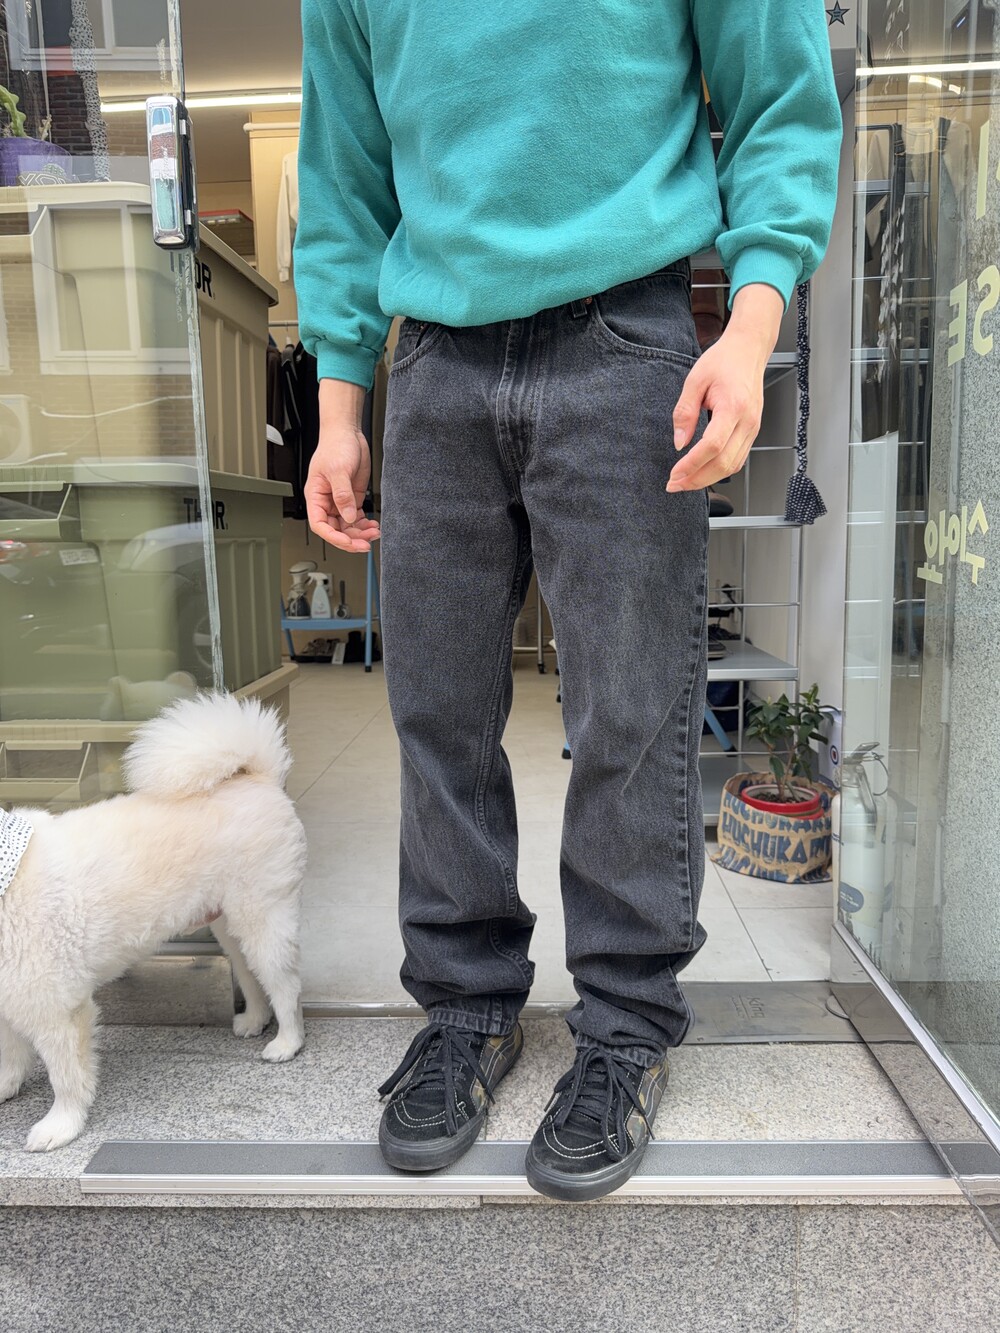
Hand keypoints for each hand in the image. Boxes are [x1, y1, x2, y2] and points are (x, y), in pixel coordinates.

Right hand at [305, 379, 381, 552]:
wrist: (348, 433)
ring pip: (348, 526)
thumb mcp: (338, 470)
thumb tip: (348, 517)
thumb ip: (342, 495)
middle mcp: (327, 501)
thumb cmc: (335, 446)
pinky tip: (373, 525)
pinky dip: (364, 524)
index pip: (320, 524)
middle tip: (366, 542)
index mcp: (316, 496)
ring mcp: (340, 501)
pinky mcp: (352, 498)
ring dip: (360, 532)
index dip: (333, 537)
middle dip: (351, 538)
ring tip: (374, 532)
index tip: (348, 542)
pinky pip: (357, 517)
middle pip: (336, 529)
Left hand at [667, 283, 783, 493]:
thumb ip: (684, 413)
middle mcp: (748, 421)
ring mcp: (753, 428)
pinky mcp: (753, 431)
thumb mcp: (695, 380)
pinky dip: (719, 470)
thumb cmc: (724, 361)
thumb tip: (679, 443)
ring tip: (685, 482)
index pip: (712, 446)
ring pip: (733, 466)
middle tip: (674, 484)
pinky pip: (738, 459)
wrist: (748, 350)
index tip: (674, 474)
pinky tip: (702, 472)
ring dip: (708, 479)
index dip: (692, 465)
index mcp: (734, 407)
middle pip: (724, 463)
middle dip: (697, 479)